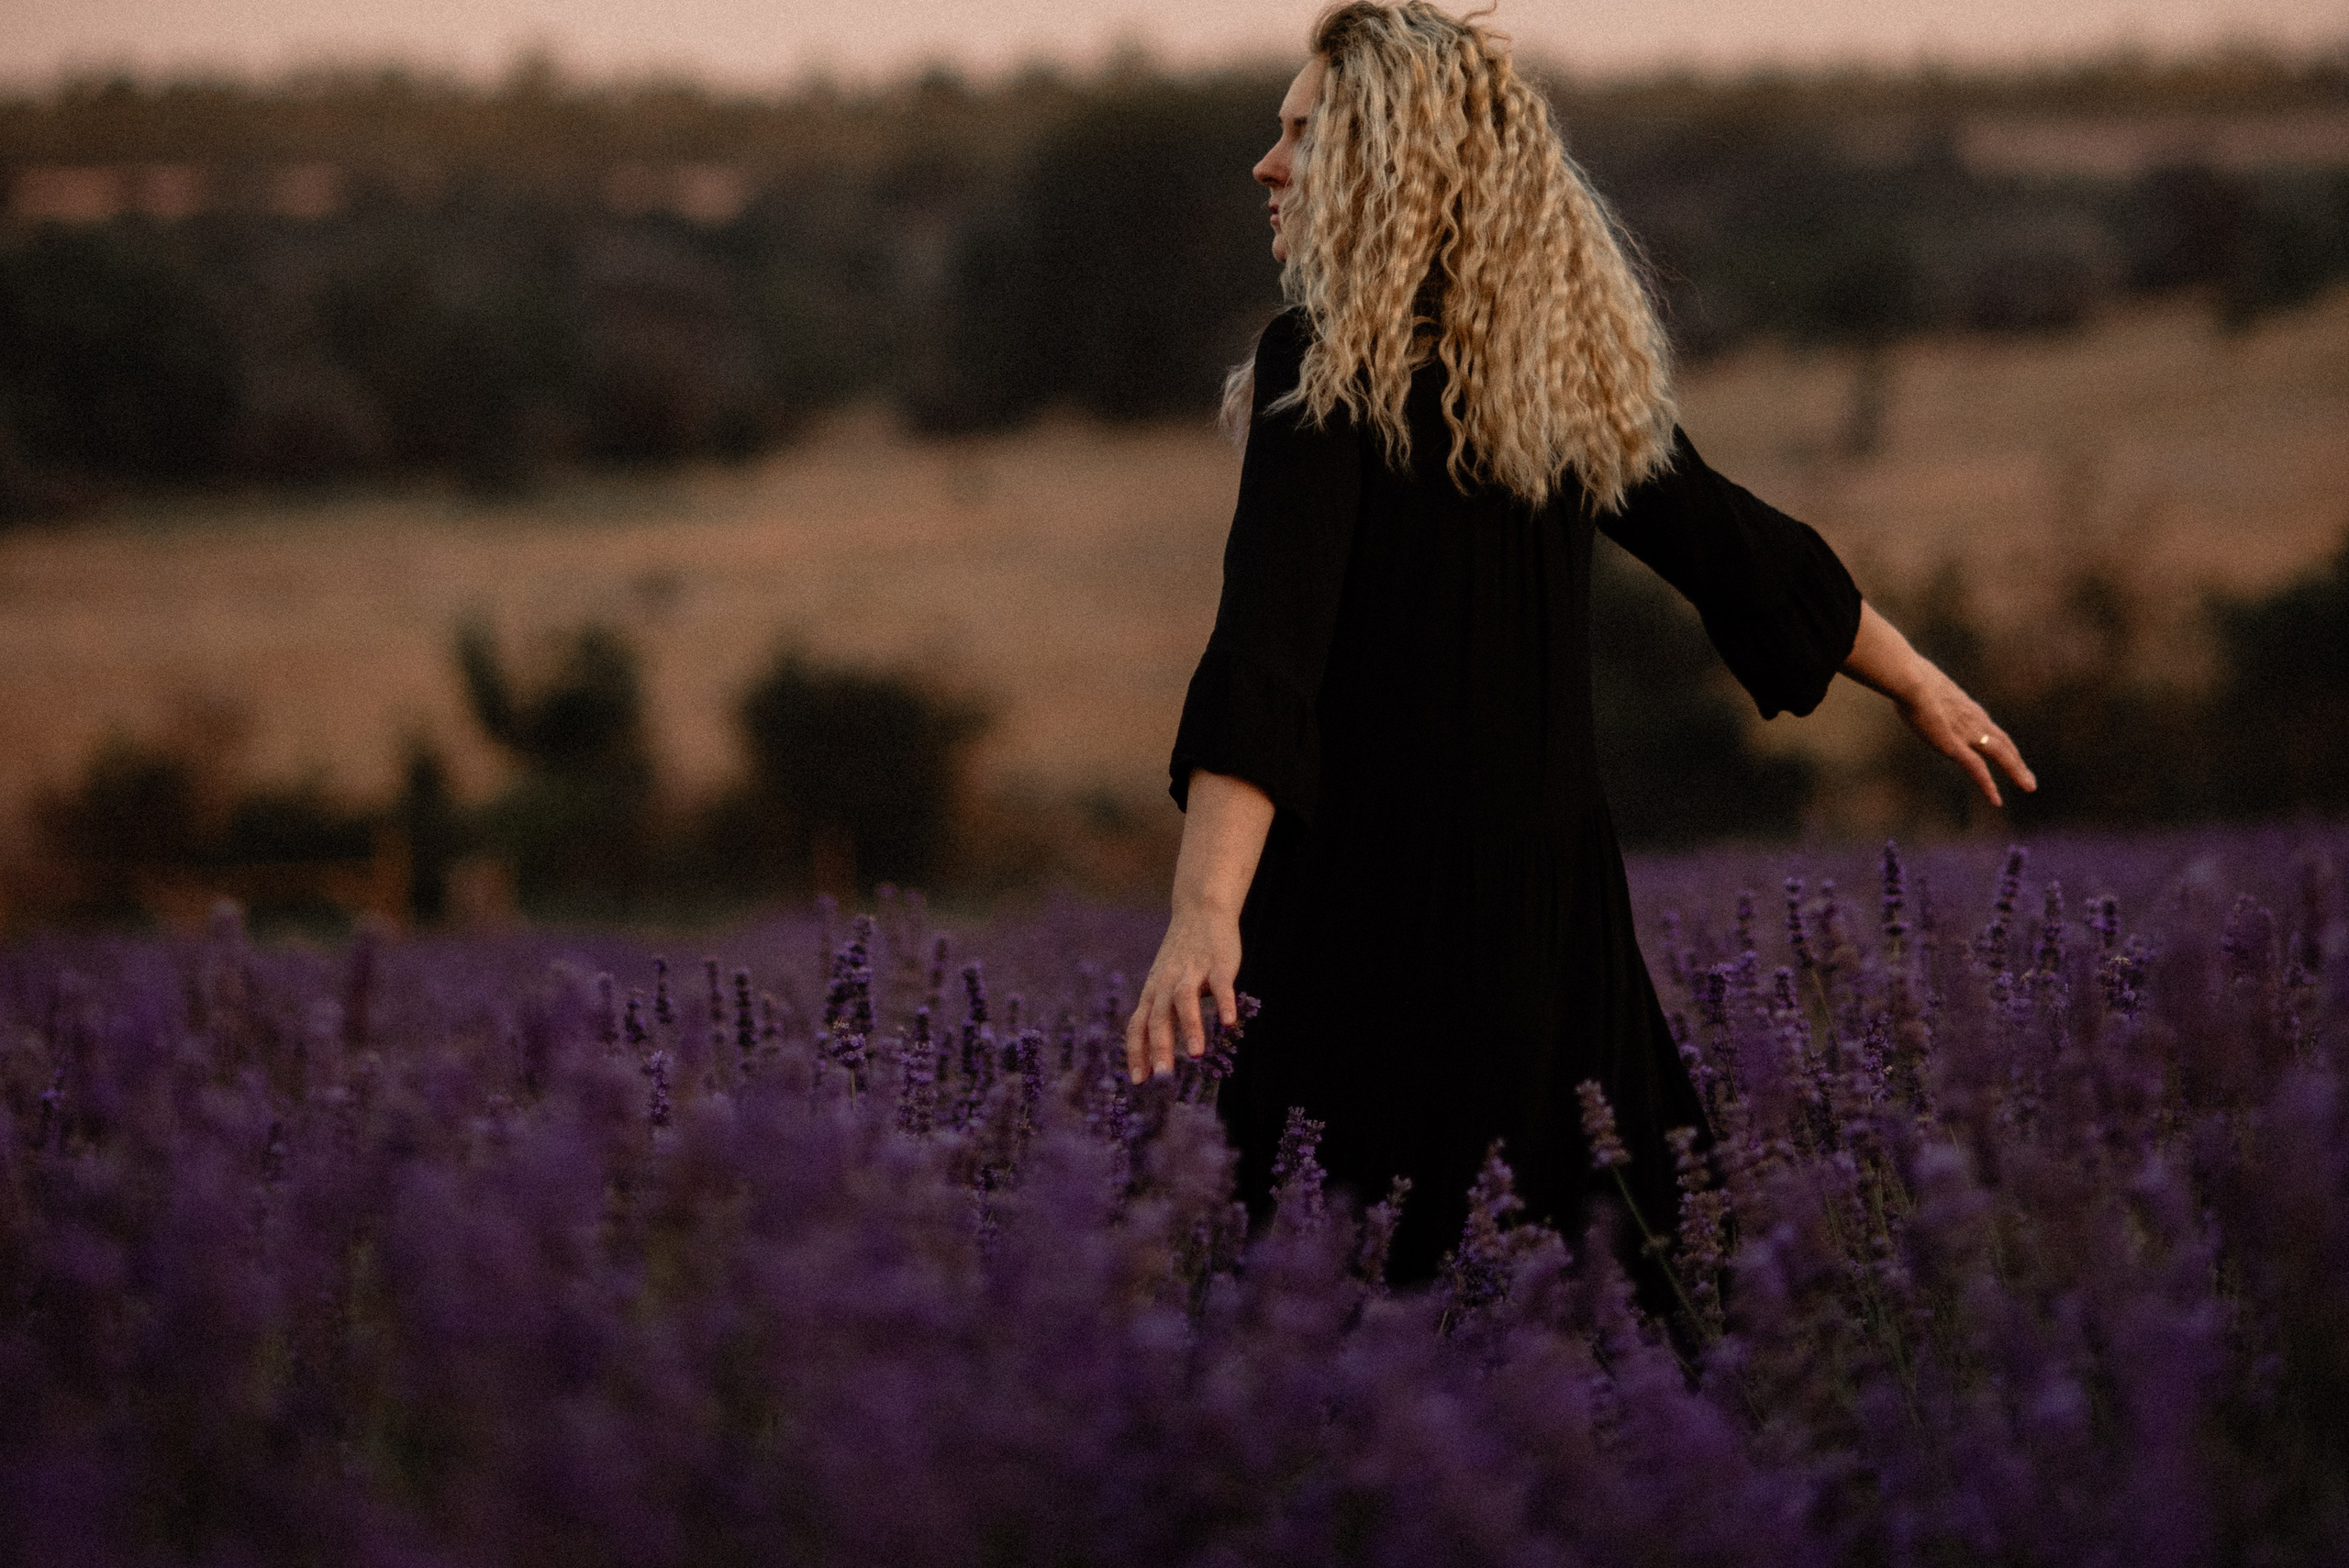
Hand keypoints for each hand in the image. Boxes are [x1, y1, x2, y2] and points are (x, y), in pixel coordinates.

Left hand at [1124, 902, 1240, 1084]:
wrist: (1200, 911)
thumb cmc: (1181, 956)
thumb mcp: (1162, 983)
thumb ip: (1158, 1013)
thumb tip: (1152, 1053)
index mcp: (1153, 992)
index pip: (1138, 1025)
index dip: (1136, 1052)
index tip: (1138, 1081)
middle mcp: (1167, 983)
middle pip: (1158, 1017)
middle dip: (1159, 1048)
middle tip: (1162, 1078)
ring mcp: (1193, 972)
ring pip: (1185, 1001)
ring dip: (1189, 1028)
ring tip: (1195, 1054)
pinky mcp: (1218, 963)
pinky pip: (1220, 985)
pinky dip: (1223, 1003)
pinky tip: (1229, 1023)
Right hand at [1896, 659, 2035, 807]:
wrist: (1909, 681)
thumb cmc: (1907, 678)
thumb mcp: (1922, 687)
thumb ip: (1924, 695)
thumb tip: (1910, 691)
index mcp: (1967, 708)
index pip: (1992, 730)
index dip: (2004, 745)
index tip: (2010, 756)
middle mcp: (1974, 721)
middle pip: (2004, 744)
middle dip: (2017, 762)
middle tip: (2029, 779)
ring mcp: (1967, 734)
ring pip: (2001, 756)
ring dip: (2016, 772)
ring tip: (2029, 787)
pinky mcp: (1955, 747)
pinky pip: (1977, 770)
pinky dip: (1988, 786)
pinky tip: (1996, 800)